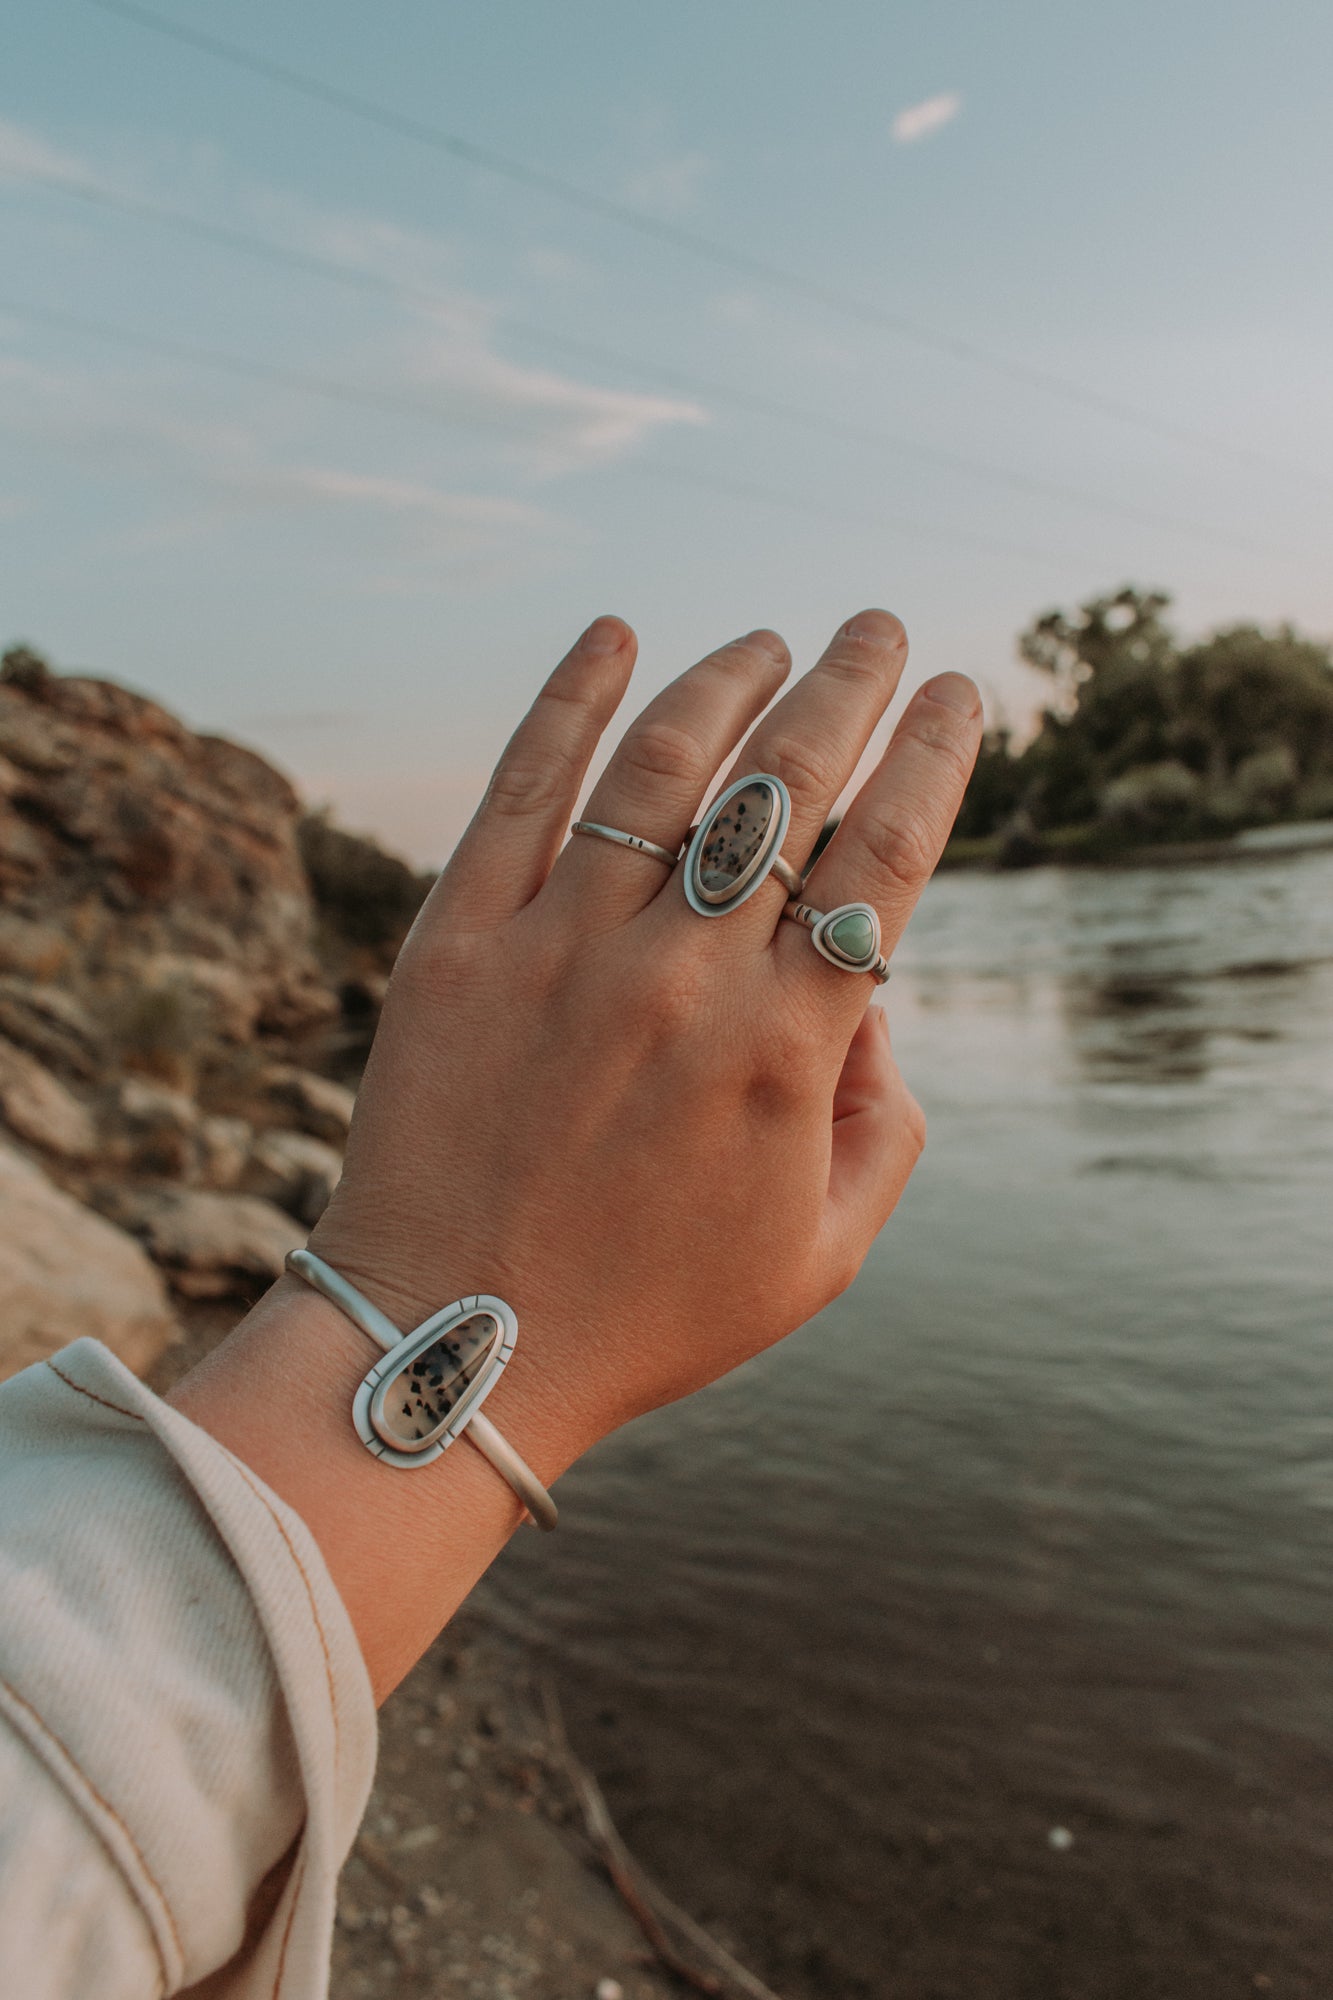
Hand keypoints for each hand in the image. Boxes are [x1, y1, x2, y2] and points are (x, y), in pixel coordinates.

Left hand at [310, 610, 980, 1458]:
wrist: (456, 1346)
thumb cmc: (650, 1313)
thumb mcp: (822, 1255)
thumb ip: (886, 1122)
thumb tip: (872, 993)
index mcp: (784, 1050)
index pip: (887, 855)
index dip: (932, 756)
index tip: (956, 693)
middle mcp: (681, 976)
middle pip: (789, 783)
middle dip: (853, 685)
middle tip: (881, 629)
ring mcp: (561, 946)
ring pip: (666, 767)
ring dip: (731, 679)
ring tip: (771, 639)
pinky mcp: (459, 941)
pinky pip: (523, 788)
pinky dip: (571, 698)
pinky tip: (613, 635)